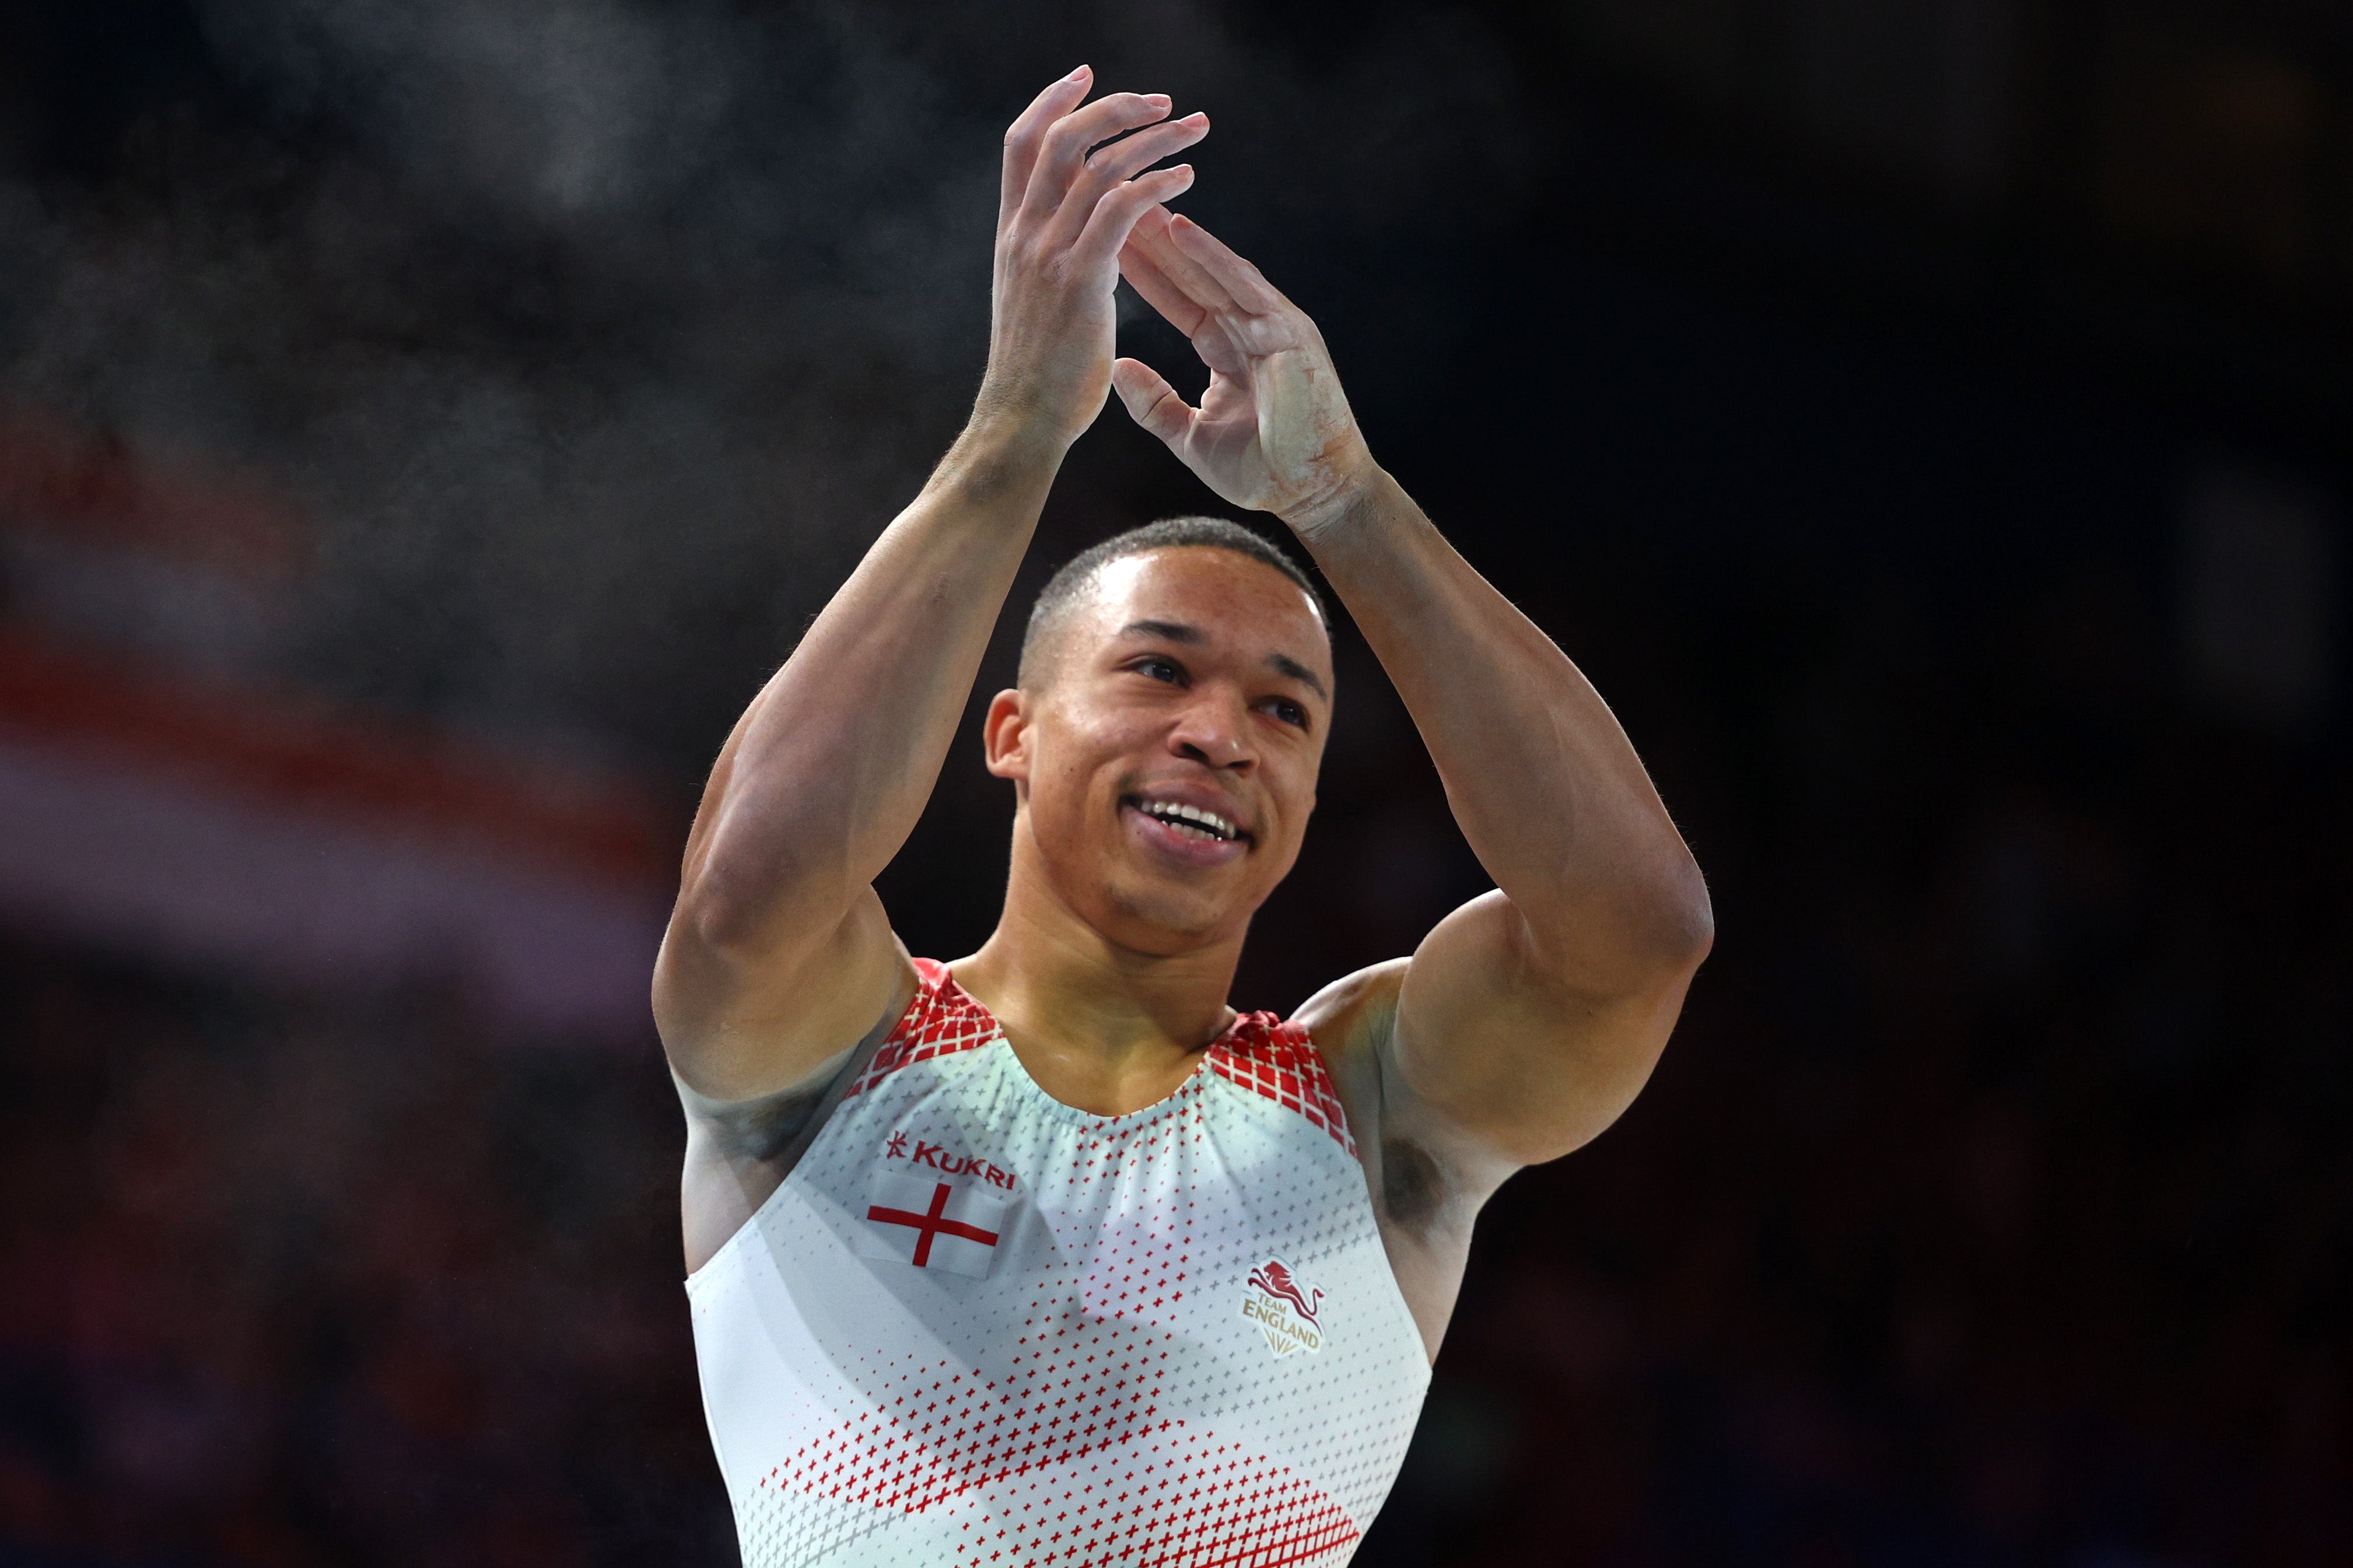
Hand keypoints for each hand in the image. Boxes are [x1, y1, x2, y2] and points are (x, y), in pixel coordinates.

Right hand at [976, 68, 1207, 453]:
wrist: (1019, 423)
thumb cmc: (1033, 375)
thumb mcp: (1028, 302)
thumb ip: (1044, 260)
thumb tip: (1069, 238)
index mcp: (1009, 234)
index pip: (1020, 143)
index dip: (1052, 101)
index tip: (1085, 76)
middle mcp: (1023, 234)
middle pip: (1061, 137)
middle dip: (1114, 107)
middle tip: (1163, 100)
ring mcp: (1048, 254)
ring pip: (1099, 166)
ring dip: (1153, 139)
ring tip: (1193, 130)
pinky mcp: (1080, 280)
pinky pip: (1121, 209)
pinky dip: (1157, 185)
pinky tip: (1185, 180)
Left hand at [1112, 207, 1376, 533]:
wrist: (1312, 495)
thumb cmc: (1261, 471)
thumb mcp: (1191, 436)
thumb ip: (1155, 403)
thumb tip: (1117, 367)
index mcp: (1229, 349)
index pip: (1179, 300)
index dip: (1143, 273)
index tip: (1104, 242)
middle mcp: (1251, 327)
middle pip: (1193, 275)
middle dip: (1152, 240)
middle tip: (1111, 201)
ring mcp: (1272, 325)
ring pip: (1214, 270)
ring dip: (1174, 236)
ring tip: (1135, 199)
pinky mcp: (1290, 331)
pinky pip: (1246, 286)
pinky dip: (1213, 257)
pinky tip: (1180, 229)